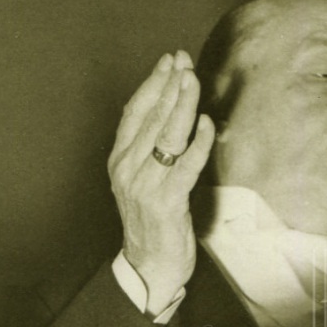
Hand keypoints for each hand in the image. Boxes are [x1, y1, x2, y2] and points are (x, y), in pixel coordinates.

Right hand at [108, 51, 214, 311]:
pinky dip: (198, 143)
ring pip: (166, 136)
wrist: (150, 266)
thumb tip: (169, 108)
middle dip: (169, 86)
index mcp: (119, 161)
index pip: (134, 113)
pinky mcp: (166, 202)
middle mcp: (127, 170)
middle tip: (184, 60)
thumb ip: (149, 148)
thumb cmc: (153, 221)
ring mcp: (145, 186)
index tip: (168, 60)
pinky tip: (207, 124)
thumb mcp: (141, 179)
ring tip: (193, 80)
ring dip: (182, 105)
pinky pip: (185, 166)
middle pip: (150, 118)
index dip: (151, 84)